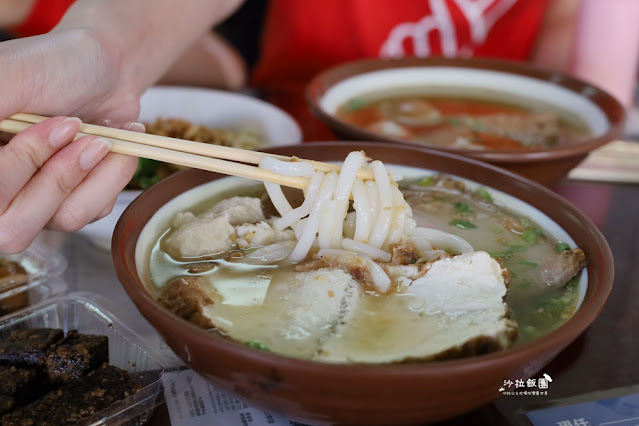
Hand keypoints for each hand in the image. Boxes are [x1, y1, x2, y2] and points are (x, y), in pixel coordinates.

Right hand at [0, 30, 141, 252]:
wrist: (105, 67)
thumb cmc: (53, 64)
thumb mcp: (10, 76)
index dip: (20, 167)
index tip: (60, 125)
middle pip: (14, 230)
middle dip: (57, 179)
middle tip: (82, 132)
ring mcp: (36, 202)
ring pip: (62, 220)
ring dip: (93, 175)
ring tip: (104, 136)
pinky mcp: (73, 203)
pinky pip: (94, 211)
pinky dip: (113, 175)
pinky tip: (114, 143)